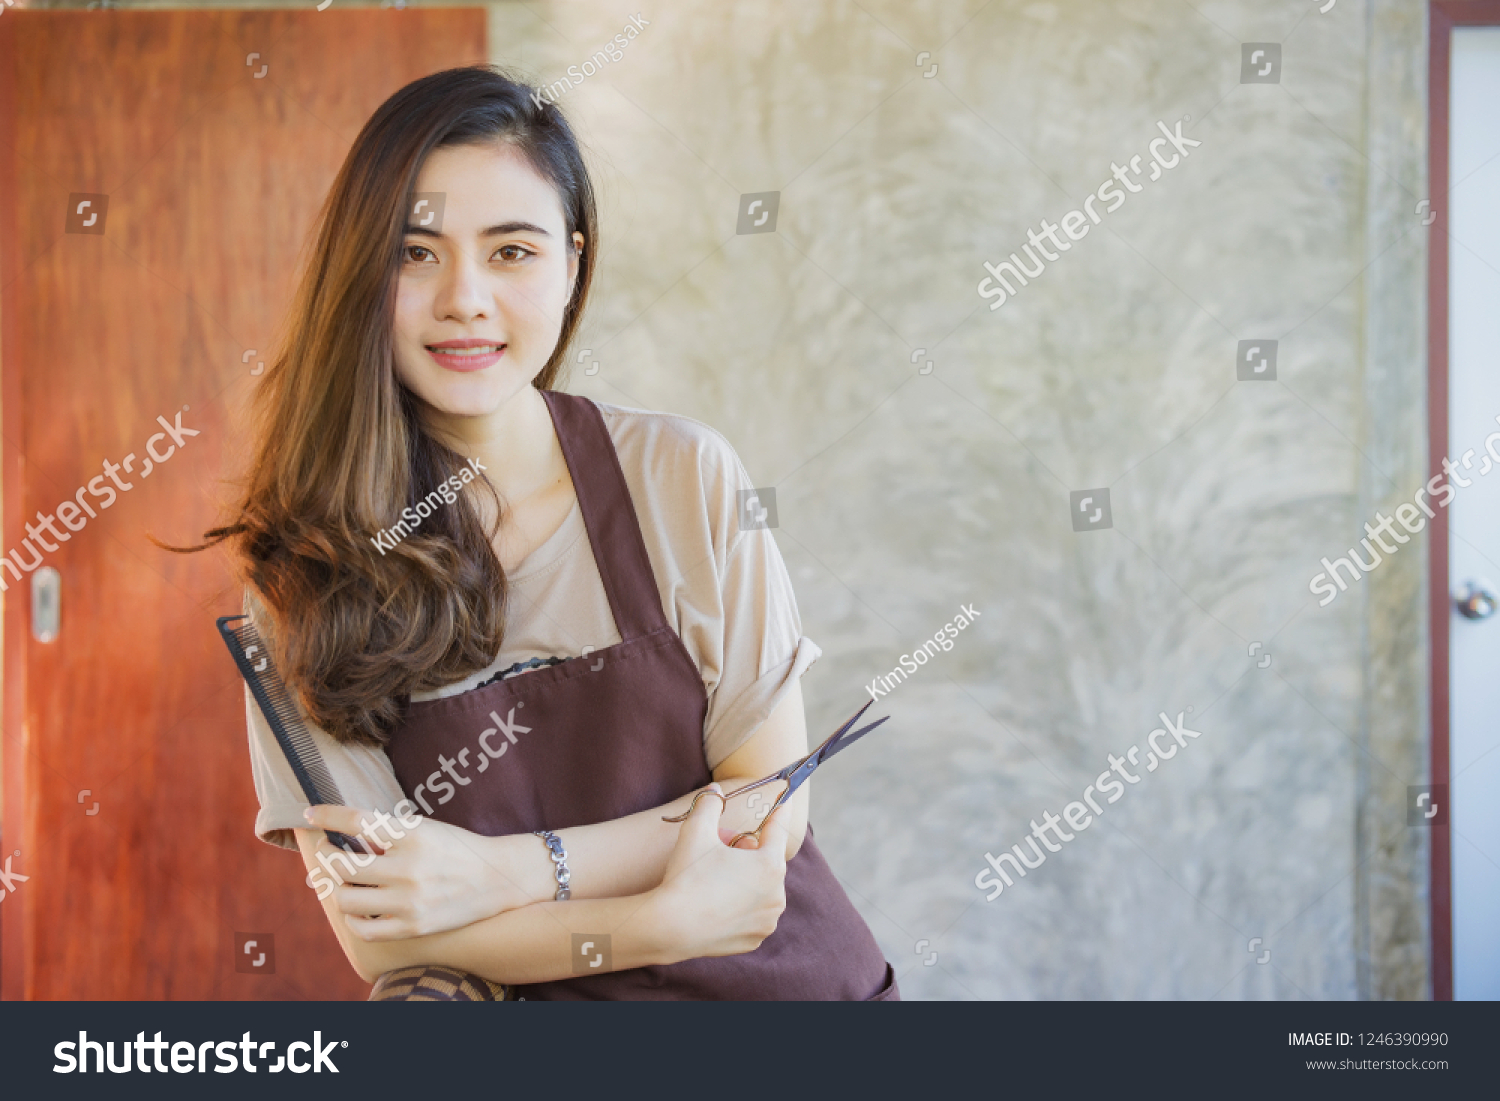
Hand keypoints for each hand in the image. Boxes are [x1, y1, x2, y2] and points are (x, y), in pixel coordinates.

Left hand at [303, 804, 528, 940]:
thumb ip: (386, 833)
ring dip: (334, 886)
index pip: (356, 821)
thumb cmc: (456, 848)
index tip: (311, 813)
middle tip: (325, 848)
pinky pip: (363, 928)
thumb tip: (342, 836)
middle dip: (325, 854)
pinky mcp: (412, 926)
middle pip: (342, 864)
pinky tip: (355, 905)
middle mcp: (408, 869)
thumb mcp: (425, 829)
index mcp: (413, 835)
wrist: (497, 879)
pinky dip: (352, 916)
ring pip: (346, 898)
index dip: (327, 815)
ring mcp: (409, 901)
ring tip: (340, 878)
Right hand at [648, 784, 790, 962]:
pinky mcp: (754, 940)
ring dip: (745, 879)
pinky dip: (739, 905)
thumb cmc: (686, 876)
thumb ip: (709, 804)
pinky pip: (751, 913)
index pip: (777, 831)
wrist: (669, 927)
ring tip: (715, 876)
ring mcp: (767, 921)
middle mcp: (776, 896)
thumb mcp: (696, 830)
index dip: (778, 813)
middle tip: (720, 847)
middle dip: (745, 851)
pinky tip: (716, 902)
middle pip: (765, 862)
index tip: (784, 802)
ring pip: (760, 889)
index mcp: (770, 866)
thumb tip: (715, 789)